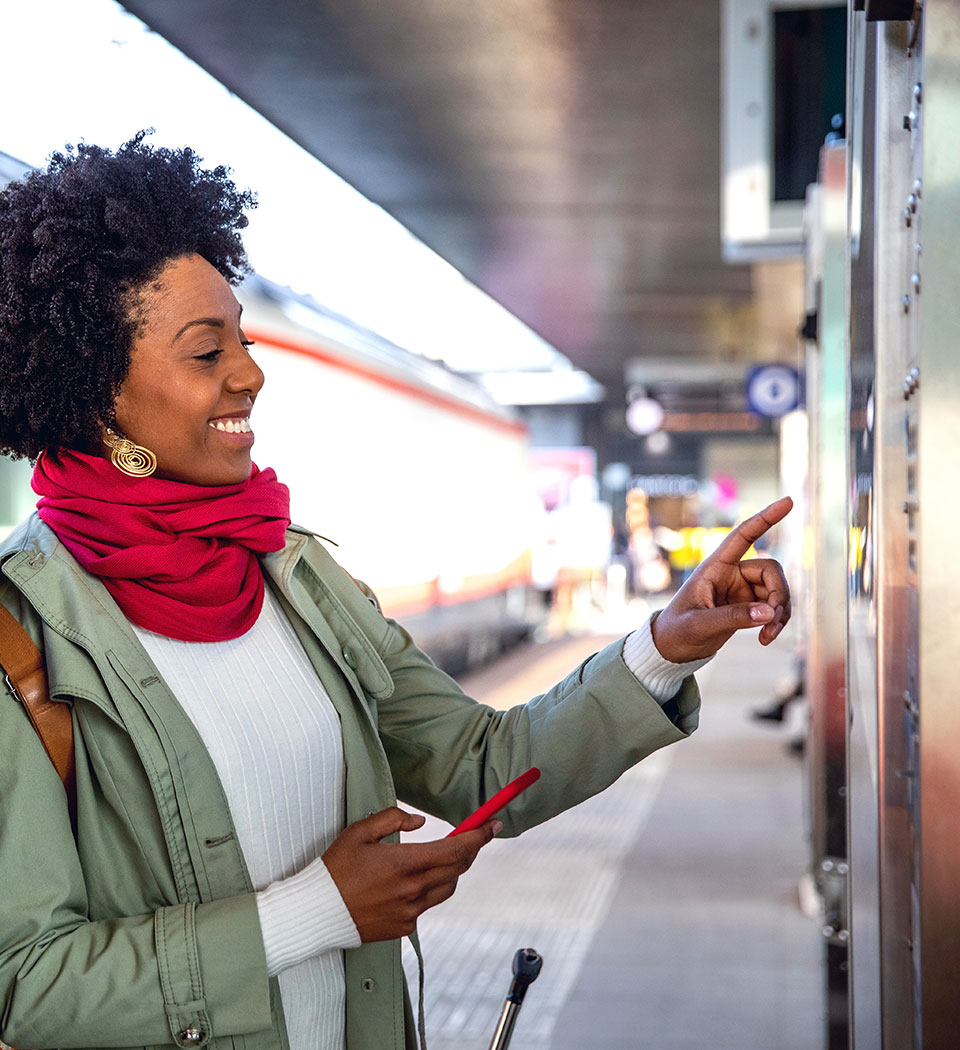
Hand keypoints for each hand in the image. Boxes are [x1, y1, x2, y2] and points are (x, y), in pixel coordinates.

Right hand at [322, 806, 497, 941]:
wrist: (316, 912)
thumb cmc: (335, 869)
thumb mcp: (360, 832)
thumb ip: (393, 819)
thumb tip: (420, 822)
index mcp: (404, 863)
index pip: (455, 849)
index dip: (478, 837)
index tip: (492, 825)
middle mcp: (412, 890)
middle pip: (457, 869)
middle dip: (470, 850)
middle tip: (474, 836)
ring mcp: (409, 912)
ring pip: (446, 889)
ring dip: (452, 871)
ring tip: (444, 857)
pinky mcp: (403, 928)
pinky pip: (426, 906)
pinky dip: (428, 890)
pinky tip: (412, 882)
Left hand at [652, 496, 792, 662]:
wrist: (673, 649)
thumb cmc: (677, 630)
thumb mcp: (699, 625)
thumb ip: (733, 618)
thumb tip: (769, 613)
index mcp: (714, 567)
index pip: (742, 536)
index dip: (765, 518)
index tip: (788, 501)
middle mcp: (731, 573)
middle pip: (771, 570)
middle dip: (779, 595)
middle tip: (772, 621)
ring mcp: (742, 589)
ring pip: (777, 589)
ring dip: (780, 612)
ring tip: (768, 635)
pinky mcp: (749, 605)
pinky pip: (774, 606)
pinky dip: (777, 621)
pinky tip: (766, 638)